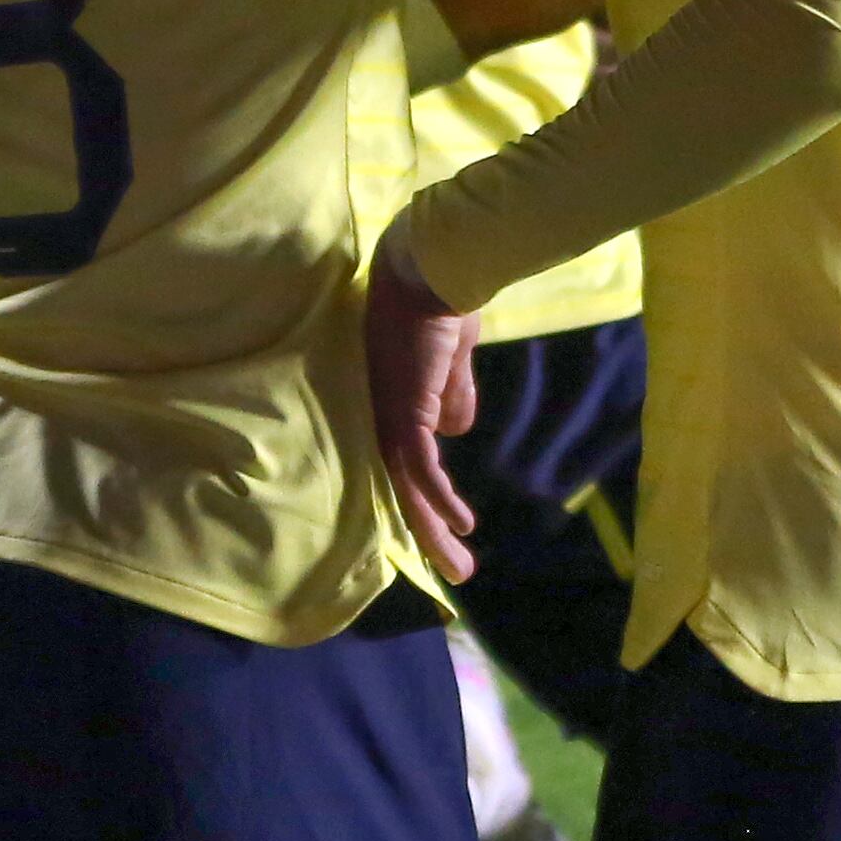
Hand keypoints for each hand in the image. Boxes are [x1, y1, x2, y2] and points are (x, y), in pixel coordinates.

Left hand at [363, 225, 485, 584]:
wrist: (430, 268)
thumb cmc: (440, 302)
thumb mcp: (452, 358)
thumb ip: (453, 393)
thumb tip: (458, 432)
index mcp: (391, 404)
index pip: (402, 465)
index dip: (423, 503)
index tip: (444, 533)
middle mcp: (381, 415)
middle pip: (401, 488)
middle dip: (430, 535)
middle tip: (455, 573)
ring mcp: (389, 414)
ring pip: (408, 488)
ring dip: (435, 531)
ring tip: (460, 569)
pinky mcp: (406, 409)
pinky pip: (420, 467)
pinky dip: (438, 498)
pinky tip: (460, 523)